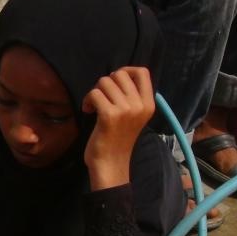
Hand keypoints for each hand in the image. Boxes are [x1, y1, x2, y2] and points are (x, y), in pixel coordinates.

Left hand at [81, 67, 154, 189]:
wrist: (111, 164)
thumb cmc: (119, 139)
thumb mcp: (134, 116)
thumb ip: (132, 96)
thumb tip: (118, 75)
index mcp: (149, 104)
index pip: (142, 72)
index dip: (126, 71)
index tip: (115, 84)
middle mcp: (140, 105)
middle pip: (119, 74)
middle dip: (106, 83)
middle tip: (101, 98)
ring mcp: (125, 110)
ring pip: (104, 82)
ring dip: (94, 92)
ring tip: (94, 107)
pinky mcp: (109, 116)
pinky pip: (94, 94)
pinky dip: (87, 101)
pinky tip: (88, 111)